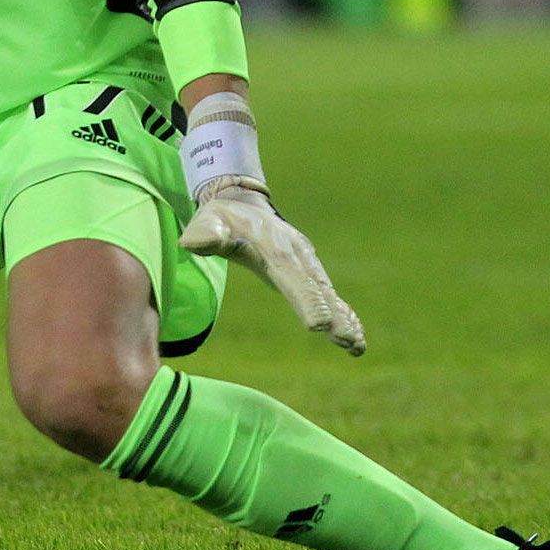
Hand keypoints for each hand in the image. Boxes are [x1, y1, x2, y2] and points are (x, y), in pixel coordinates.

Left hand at [178, 178, 366, 356]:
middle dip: (333, 316)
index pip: (293, 279)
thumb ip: (206, 234)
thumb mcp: (208, 221)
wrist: (242, 203)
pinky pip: (329, 295)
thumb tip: (191, 241)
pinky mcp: (309, 272)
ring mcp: (306, 264)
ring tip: (358, 346)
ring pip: (328, 294)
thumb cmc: (222, 218)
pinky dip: (344, 314)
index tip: (319, 324)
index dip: (306, 301)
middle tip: (347, 339)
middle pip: (317, 291)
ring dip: (344, 319)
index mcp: (275, 250)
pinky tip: (356, 337)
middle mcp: (297, 257)